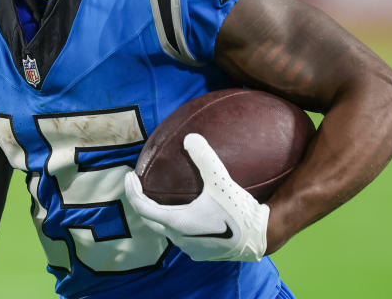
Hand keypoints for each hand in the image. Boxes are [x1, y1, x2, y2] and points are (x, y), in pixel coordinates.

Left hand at [123, 133, 269, 261]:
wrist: (262, 236)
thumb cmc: (239, 210)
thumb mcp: (221, 181)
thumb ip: (205, 158)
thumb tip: (191, 138)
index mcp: (177, 223)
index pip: (142, 207)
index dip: (131, 191)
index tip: (129, 176)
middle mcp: (179, 239)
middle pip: (150, 220)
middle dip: (141, 201)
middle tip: (138, 184)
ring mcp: (190, 249)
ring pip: (165, 230)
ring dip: (158, 214)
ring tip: (159, 196)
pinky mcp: (201, 253)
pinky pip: (180, 236)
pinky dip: (174, 222)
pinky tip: (183, 211)